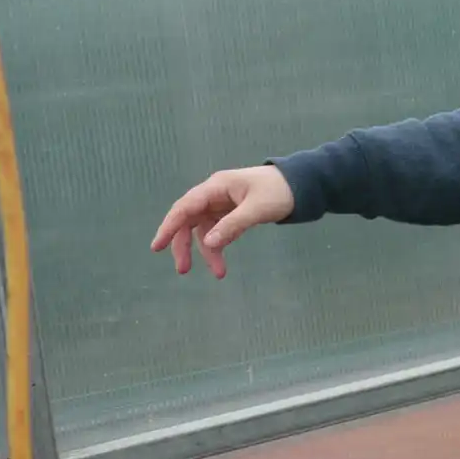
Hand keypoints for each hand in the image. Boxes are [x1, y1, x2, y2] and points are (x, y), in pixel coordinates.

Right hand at [151, 166, 294, 277]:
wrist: (301, 185)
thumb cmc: (279, 191)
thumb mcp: (257, 209)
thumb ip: (232, 225)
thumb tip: (207, 243)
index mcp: (216, 187)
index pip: (185, 207)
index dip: (169, 226)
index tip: (157, 247)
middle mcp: (214, 194)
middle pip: (189, 220)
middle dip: (184, 245)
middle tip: (183, 270)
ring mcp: (221, 204)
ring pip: (203, 229)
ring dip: (207, 251)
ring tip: (218, 273)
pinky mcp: (231, 212)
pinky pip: (217, 231)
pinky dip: (218, 245)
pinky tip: (222, 260)